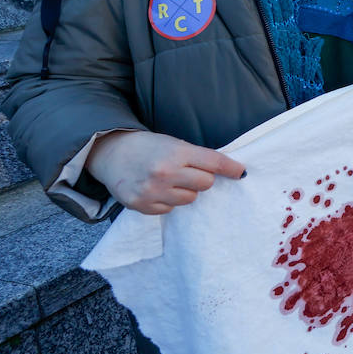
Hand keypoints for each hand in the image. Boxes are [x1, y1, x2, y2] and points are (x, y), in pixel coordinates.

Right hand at [84, 130, 244, 215]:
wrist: (111, 154)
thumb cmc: (148, 147)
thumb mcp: (173, 143)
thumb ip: (197, 157)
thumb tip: (227, 170)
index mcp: (176, 152)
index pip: (213, 162)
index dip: (230, 168)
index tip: (241, 173)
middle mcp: (165, 172)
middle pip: (205, 184)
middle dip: (202, 179)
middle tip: (189, 172)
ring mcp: (153, 191)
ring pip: (190, 199)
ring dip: (186, 191)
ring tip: (170, 180)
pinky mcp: (142, 205)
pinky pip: (171, 209)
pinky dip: (169, 201)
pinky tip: (157, 189)